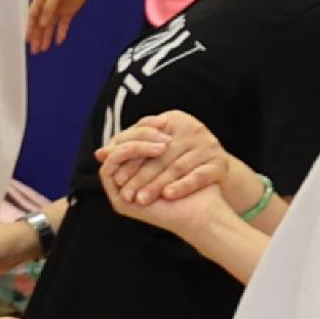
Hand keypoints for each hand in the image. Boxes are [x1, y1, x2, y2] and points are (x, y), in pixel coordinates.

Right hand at [25, 0, 98, 53]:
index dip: (29, 28)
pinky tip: (58, 42)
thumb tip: (42, 24)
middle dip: (37, 37)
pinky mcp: (68, 12)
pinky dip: (60, 33)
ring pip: (50, 27)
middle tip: (35, 50)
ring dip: (46, 37)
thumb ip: (48, 9)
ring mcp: (58, 9)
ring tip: (43, 49)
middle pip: (40, 24)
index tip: (27, 40)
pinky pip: (63, 25)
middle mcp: (47, 6)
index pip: (33, 16)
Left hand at [97, 111, 230, 215]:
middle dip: (141, 177)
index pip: (147, 138)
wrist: (213, 171)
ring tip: (142, 200)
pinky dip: (182, 186)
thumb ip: (129, 148)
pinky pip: (198, 176)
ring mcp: (209, 144)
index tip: (115, 180)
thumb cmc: (176, 159)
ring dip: (158, 185)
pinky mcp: (220, 162)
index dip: (130, 160)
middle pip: (160, 155)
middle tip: (126, 195)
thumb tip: (99, 153)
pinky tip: (168, 196)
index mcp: (175, 118)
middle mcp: (193, 128)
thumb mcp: (153, 150)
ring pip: (177, 167)